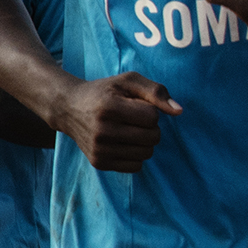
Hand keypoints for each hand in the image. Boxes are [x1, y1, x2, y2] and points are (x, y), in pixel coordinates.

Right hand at [57, 72, 180, 171]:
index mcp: (109, 106)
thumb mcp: (128, 81)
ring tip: (129, 131)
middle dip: (150, 127)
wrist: (68, 108)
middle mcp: (102, 130)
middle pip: (153, 137)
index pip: (152, 117)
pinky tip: (123, 143)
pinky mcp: (99, 162)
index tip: (135, 105)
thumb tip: (179, 111)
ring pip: (147, 153)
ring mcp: (99, 149)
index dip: (150, 110)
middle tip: (134, 119)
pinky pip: (136, 166)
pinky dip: (136, 155)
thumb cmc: (104, 92)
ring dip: (145, 142)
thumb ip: (156, 91)